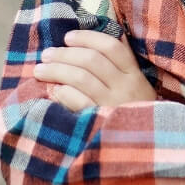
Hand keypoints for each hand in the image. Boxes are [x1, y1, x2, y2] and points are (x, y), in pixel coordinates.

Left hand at [33, 29, 155, 110]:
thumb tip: (102, 33)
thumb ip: (122, 62)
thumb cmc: (135, 111)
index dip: (87, 38)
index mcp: (134, 74)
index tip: (68, 37)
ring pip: (81, 78)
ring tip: (40, 70)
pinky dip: (63, 92)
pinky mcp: (99, 121)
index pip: (111, 46)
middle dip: (65, 53)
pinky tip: (53, 90)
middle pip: (91, 60)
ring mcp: (112, 104)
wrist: (143, 152)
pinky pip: (77, 101)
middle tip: (46, 54)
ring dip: (56, 70)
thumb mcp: (138, 86)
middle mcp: (125, 87)